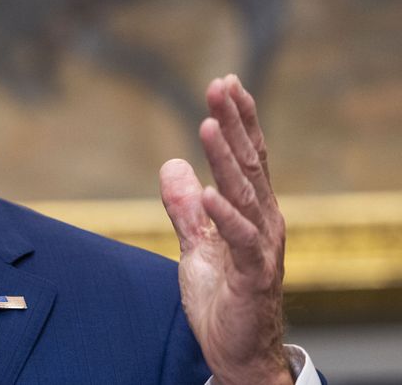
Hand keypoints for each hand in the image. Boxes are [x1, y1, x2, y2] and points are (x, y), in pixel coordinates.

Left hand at [159, 76, 291, 384]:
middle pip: (250, 164)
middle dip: (234, 123)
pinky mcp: (252, 274)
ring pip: (244, 194)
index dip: (237, 121)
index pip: (248, 157)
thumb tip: (172, 165)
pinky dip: (224, 215)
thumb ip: (184, 207)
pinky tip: (208, 191)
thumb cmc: (222, 297)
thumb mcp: (194, 245)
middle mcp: (263, 222)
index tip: (224, 84)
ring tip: (208, 125)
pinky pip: (240, 240)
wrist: (236, 351)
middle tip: (219, 85)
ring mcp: (261, 247)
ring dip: (226, 158)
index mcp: (251, 212)